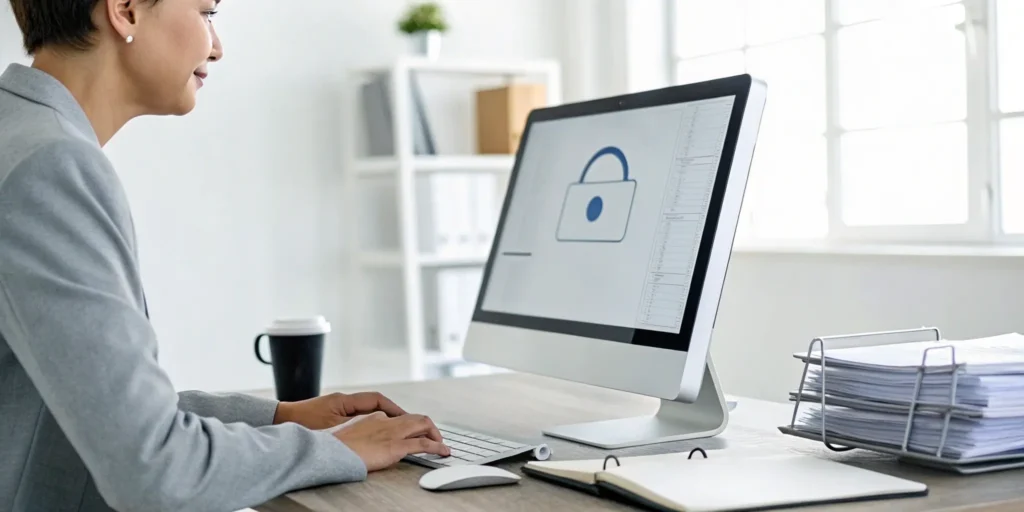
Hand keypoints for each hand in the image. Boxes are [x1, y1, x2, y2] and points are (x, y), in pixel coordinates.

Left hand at [273, 392, 406, 429]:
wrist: (278, 420)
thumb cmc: (300, 423)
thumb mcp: (331, 428)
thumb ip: (353, 427)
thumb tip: (376, 426)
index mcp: (343, 400)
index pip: (376, 399)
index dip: (393, 408)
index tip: (405, 417)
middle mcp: (342, 401)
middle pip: (374, 404)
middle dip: (391, 413)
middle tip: (405, 424)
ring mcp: (336, 408)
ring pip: (365, 411)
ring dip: (379, 419)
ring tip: (392, 430)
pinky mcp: (331, 415)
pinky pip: (356, 418)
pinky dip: (367, 424)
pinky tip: (370, 435)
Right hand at [333, 411, 450, 470]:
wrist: (332, 452)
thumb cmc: (335, 448)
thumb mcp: (349, 437)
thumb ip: (361, 437)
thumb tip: (366, 445)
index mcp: (373, 418)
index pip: (398, 418)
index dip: (409, 426)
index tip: (413, 433)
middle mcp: (386, 421)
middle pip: (414, 418)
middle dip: (428, 426)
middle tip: (434, 437)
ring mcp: (392, 432)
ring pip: (423, 424)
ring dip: (436, 434)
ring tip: (442, 445)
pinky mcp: (397, 446)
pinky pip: (424, 444)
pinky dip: (437, 447)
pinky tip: (443, 451)